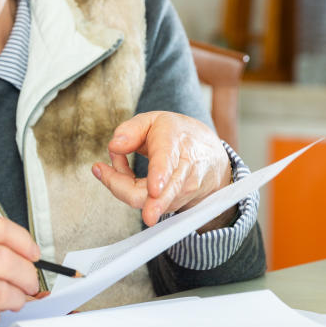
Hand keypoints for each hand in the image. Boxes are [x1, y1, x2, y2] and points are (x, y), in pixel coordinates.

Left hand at [91, 111, 230, 227]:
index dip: (160, 175)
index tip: (154, 189)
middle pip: (163, 193)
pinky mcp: (179, 204)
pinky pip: (150, 205)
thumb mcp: (153, 120)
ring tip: (115, 165)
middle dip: (151, 206)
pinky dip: (132, 193)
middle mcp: (184, 170)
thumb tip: (114, 146)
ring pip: (153, 204)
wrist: (211, 154)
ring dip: (124, 188)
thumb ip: (131, 130)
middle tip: (130, 203)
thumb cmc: (177, 135)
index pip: (167, 161)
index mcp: (174, 142)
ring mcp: (184, 191)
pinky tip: (125, 178)